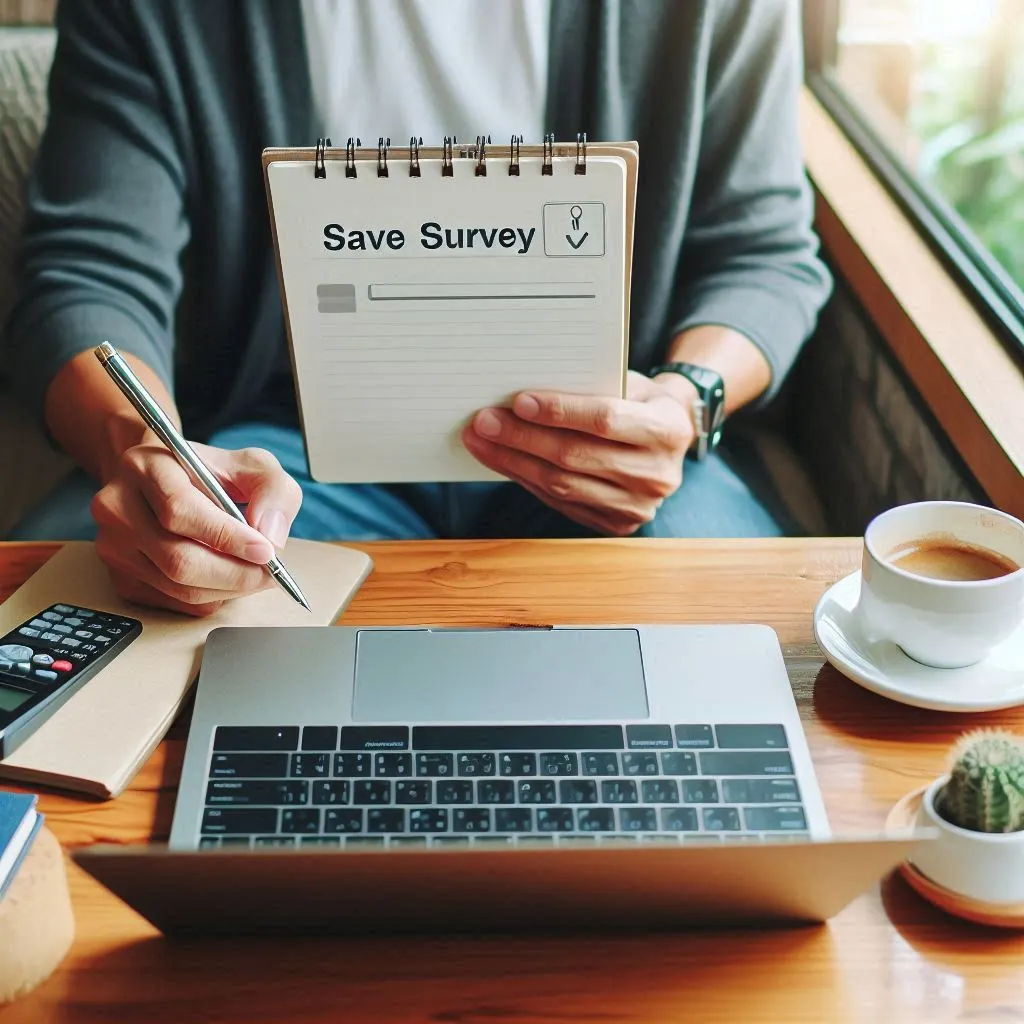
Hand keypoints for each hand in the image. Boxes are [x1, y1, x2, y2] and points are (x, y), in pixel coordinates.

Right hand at [91, 434, 302, 615]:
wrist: (165, 482)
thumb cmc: (210, 472)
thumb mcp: (250, 464)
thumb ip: (272, 490)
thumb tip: (270, 535)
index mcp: (144, 466)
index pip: (180, 511)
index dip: (227, 537)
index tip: (265, 551)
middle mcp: (117, 506)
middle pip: (178, 560)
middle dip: (236, 573)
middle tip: (269, 573)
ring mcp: (114, 546)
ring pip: (179, 588)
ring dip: (228, 588)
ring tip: (254, 572)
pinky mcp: (123, 577)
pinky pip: (176, 603)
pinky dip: (212, 597)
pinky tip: (226, 576)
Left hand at [462, 371, 694, 534]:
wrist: (669, 436)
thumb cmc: (639, 400)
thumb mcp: (628, 383)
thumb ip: (589, 388)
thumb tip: (521, 396)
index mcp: (668, 430)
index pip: (605, 420)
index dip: (560, 412)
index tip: (518, 401)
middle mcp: (657, 475)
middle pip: (575, 457)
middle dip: (522, 438)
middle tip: (483, 421)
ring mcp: (638, 506)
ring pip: (562, 485)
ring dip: (513, 462)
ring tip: (480, 441)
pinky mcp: (616, 524)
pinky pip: (561, 502)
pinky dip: (526, 480)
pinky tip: (503, 461)